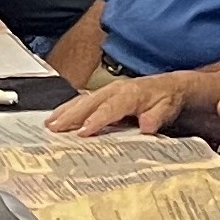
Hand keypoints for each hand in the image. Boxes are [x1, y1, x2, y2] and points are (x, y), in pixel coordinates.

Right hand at [49, 74, 185, 135]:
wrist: (169, 87)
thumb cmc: (166, 99)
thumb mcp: (167, 108)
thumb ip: (156, 116)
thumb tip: (147, 125)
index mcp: (129, 94)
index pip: (109, 109)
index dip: (95, 120)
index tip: (82, 132)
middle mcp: (114, 90)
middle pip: (89, 103)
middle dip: (70, 116)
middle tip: (54, 129)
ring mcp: (106, 91)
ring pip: (81, 101)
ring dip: (65, 112)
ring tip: (49, 124)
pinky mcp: (102, 95)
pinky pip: (82, 101)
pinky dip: (68, 109)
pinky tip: (57, 118)